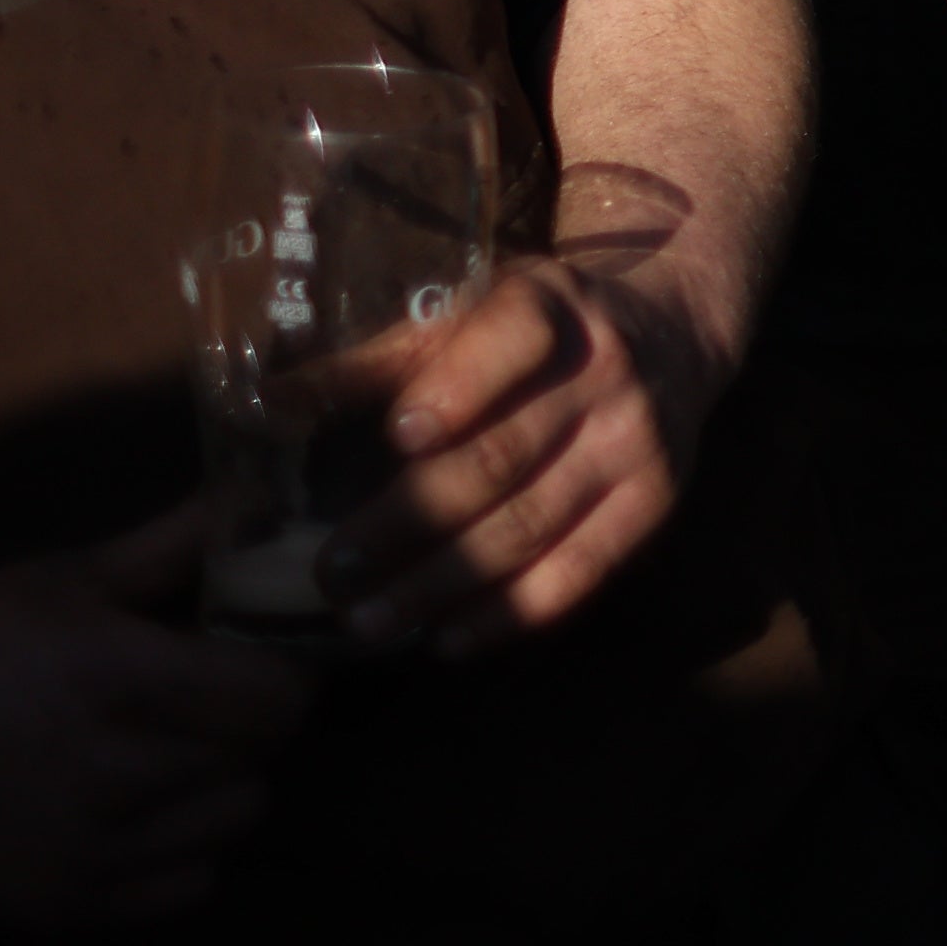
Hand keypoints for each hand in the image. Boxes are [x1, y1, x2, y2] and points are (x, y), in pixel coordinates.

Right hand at [0, 516, 317, 927]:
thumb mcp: (57, 580)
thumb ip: (171, 547)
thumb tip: (262, 502)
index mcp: (117, 678)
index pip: (276, 696)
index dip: (281, 673)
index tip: (256, 658)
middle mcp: (115, 773)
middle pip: (260, 757)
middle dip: (247, 724)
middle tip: (209, 705)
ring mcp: (92, 852)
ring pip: (234, 821)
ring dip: (220, 786)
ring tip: (171, 758)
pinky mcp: (65, 909)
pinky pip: (187, 886)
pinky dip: (182, 852)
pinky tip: (141, 816)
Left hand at [315, 229, 738, 657]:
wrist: (675, 333)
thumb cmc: (536, 328)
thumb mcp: (469, 313)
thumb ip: (382, 358)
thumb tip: (270, 401)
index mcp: (550, 306)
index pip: (513, 341)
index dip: (460, 390)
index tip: (400, 437)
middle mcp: (607, 371)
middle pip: (504, 454)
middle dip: (411, 519)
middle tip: (332, 572)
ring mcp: (637, 443)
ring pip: (533, 523)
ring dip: (444, 581)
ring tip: (366, 623)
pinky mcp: (654, 502)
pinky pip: (583, 570)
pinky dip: (514, 611)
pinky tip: (450, 639)